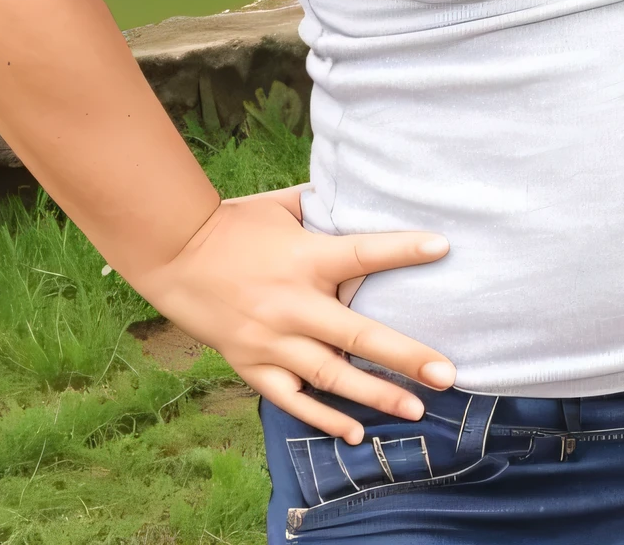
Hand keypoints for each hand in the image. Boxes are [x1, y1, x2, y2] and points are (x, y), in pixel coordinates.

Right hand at [130, 191, 453, 444]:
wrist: (175, 256)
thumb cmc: (235, 223)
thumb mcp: (282, 206)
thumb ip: (323, 208)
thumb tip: (359, 191)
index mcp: (305, 257)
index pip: (362, 252)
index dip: (403, 250)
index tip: (442, 246)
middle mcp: (293, 303)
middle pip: (358, 334)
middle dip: (406, 356)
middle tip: (449, 374)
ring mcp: (272, 340)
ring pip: (331, 375)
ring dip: (376, 395)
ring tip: (416, 410)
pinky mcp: (252, 365)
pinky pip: (292, 398)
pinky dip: (323, 417)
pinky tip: (354, 432)